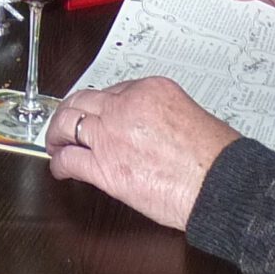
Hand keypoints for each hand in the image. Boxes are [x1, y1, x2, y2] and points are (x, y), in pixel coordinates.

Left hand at [44, 77, 237, 230]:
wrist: (219, 184)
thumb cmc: (215, 157)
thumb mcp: (188, 115)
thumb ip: (160, 115)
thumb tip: (148, 129)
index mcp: (150, 89)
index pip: (112, 91)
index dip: (100, 106)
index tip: (97, 115)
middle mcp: (125, 107)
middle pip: (82, 101)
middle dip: (69, 112)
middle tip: (64, 123)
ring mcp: (111, 136)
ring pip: (67, 125)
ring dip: (57, 134)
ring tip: (55, 143)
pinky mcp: (104, 168)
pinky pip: (69, 160)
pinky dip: (59, 164)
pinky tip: (60, 169)